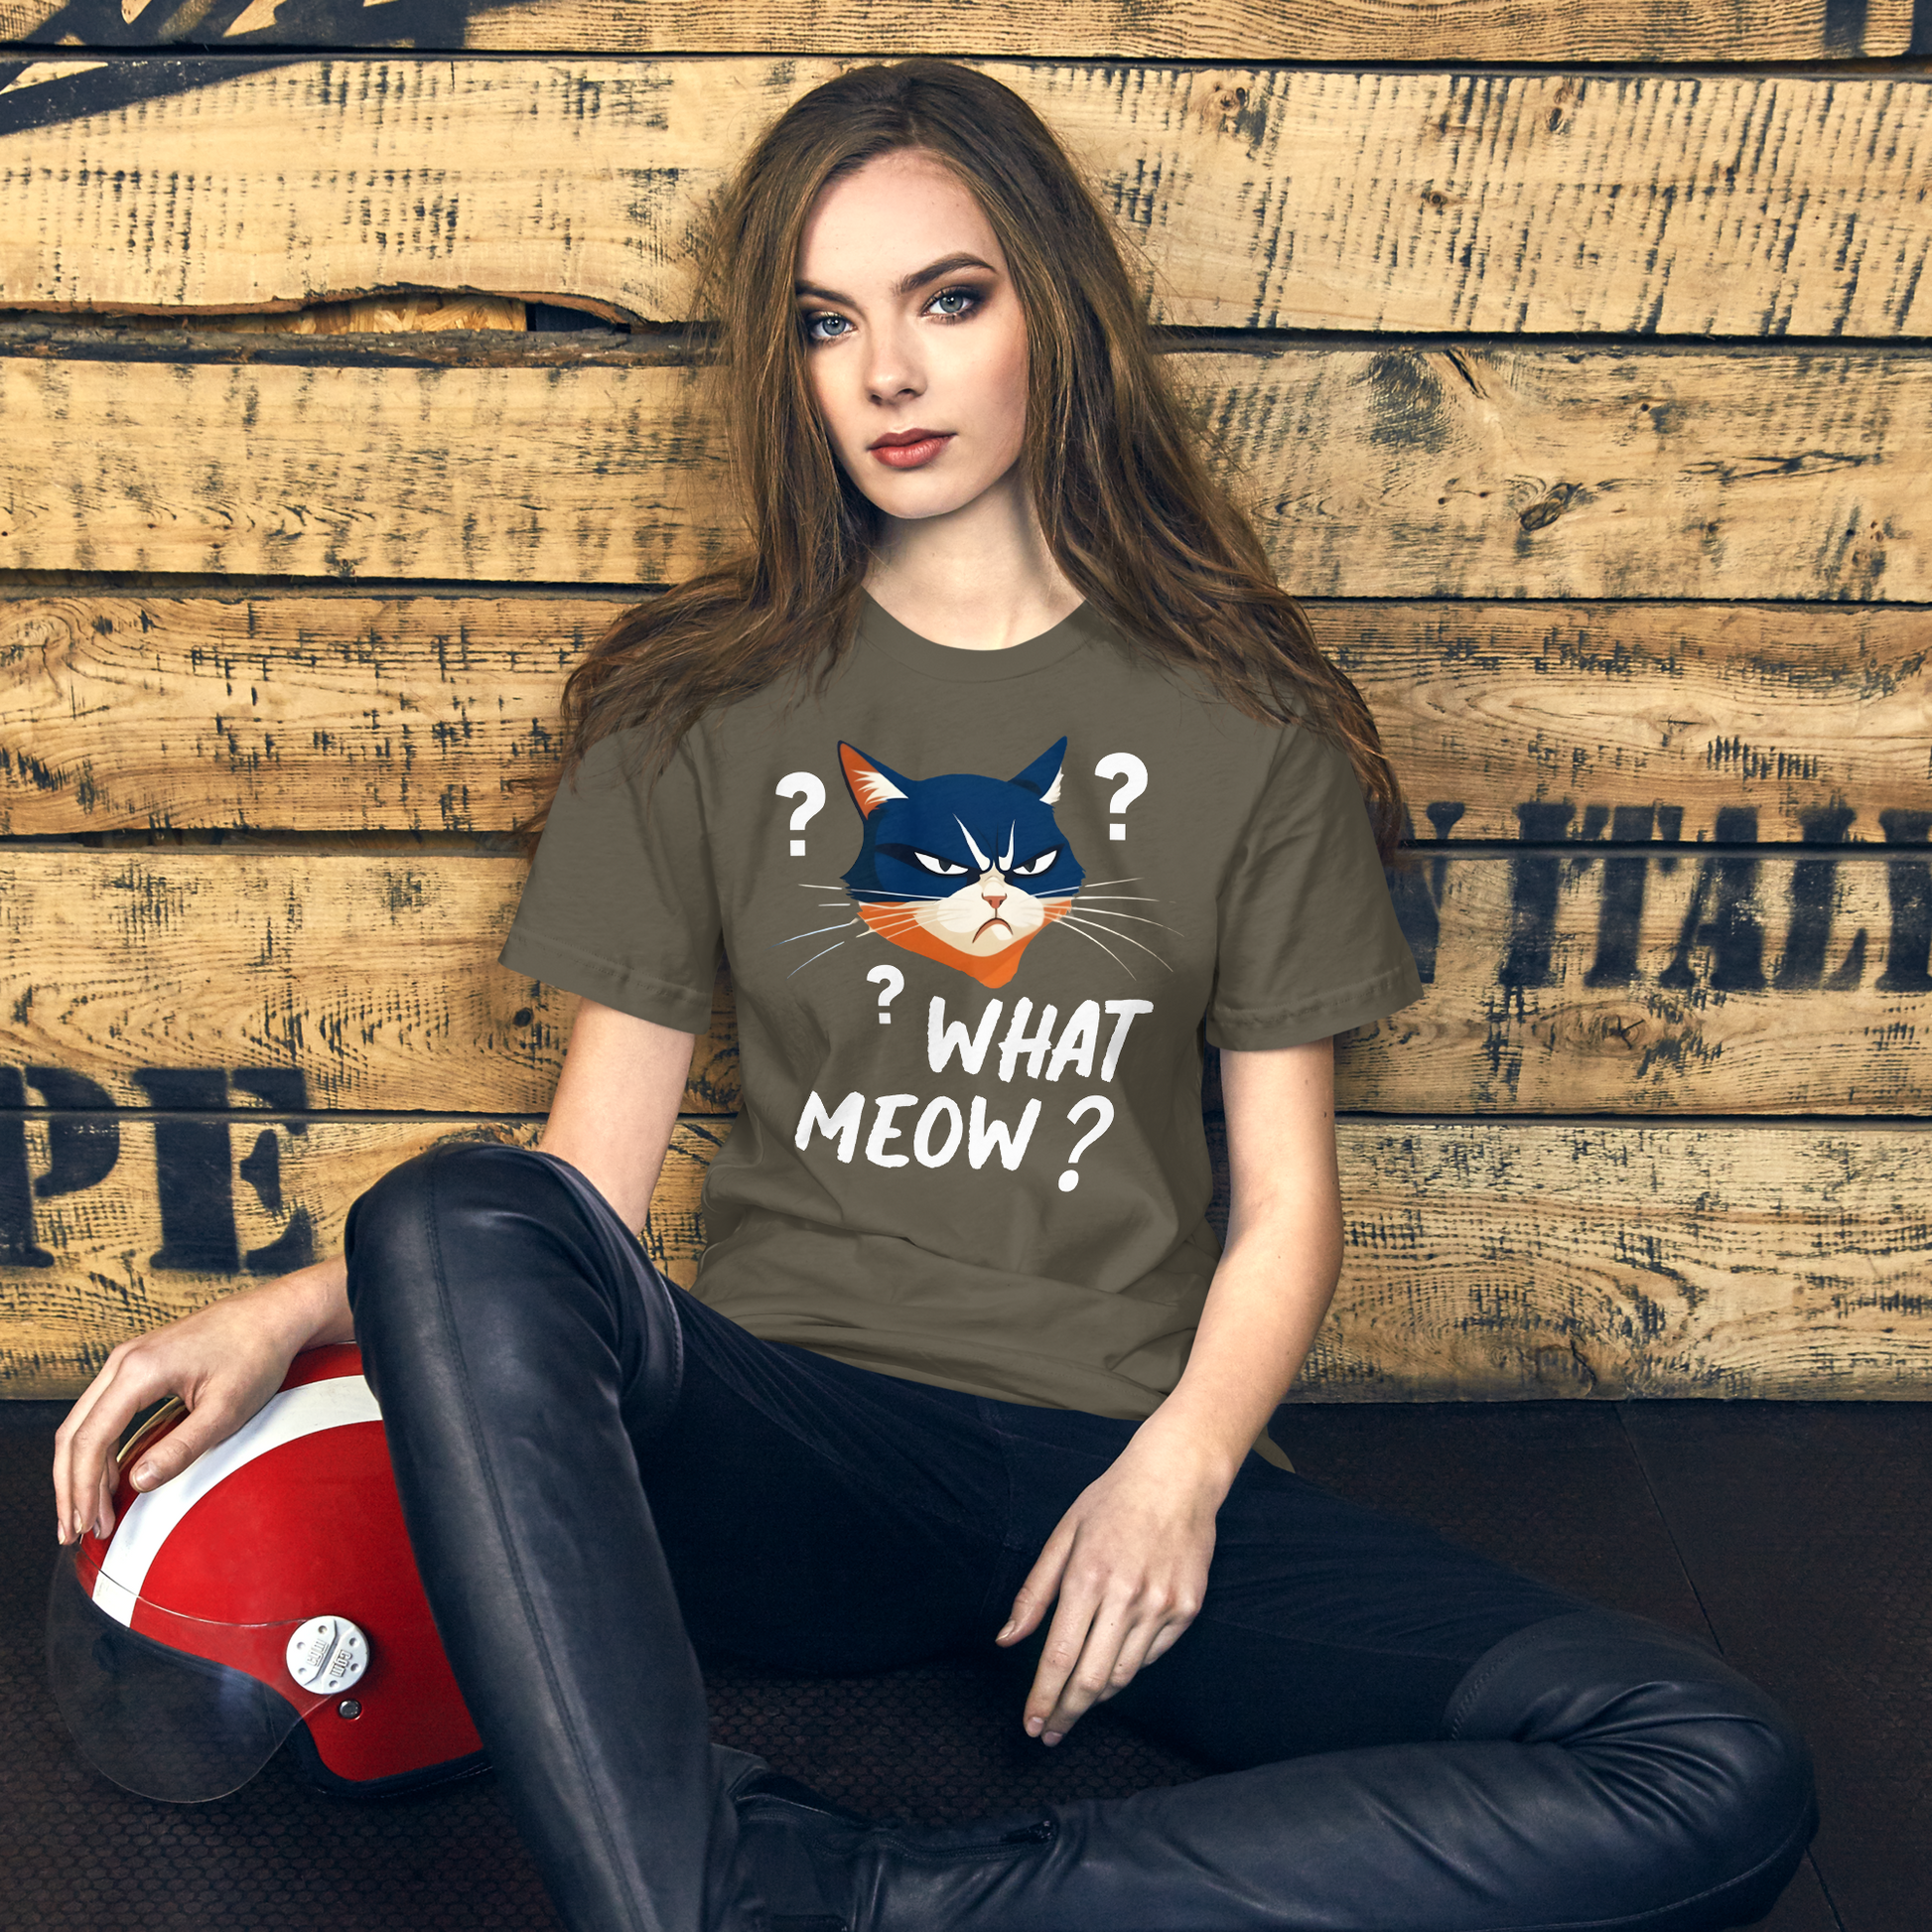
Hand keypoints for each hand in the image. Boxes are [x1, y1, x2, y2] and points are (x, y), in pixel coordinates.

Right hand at [52, 1277, 323, 1546]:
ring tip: (87, 1515)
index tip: (87, 1526)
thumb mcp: (225, 1410)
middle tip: (75, 1532)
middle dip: (70, 1486)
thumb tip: (137, 1481)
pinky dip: (96, 1448)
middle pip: (74, 1433)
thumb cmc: (256, 1355)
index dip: (83, 1489)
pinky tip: (106, 1478)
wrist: (274, 1314)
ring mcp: (128, 1360)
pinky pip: (102, 1411)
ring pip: (83, 1422)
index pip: (90, 1439)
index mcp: (138, 1370)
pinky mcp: (139, 1364)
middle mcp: (123, 1361)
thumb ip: (181, 1447)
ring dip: (79, 1470)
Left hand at [992, 1423, 1223, 1744]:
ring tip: (1076, 1702)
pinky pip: (1152, 1656)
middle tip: (1050, 1732)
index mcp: (1088, 1576)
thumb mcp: (1064, 1534)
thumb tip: (1006, 1640)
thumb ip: (1034, 1592)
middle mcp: (1127, 1596)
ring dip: (1096, 1696)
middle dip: (1066, 1713)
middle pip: (1091, 1679)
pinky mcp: (1187, 1609)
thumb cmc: (1112, 1501)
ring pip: (1123, 1674)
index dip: (1043, 1698)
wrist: (1178, 1476)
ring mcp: (1162, 1605)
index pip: (1059, 1656)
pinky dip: (1128, 1667)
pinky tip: (1111, 1664)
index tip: (1031, 1725)